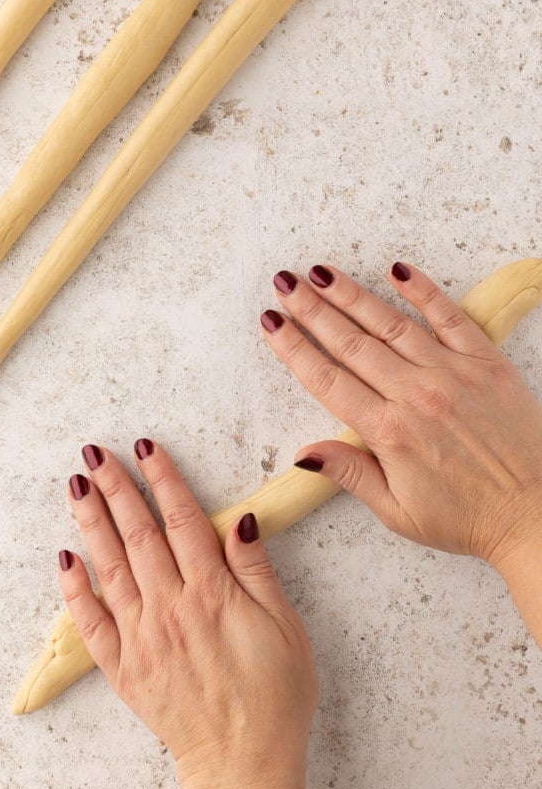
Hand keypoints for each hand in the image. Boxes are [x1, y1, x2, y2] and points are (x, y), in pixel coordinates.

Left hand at [59, 440, 317, 788]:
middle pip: (138, 534)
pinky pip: (91, 622)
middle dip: (116, 488)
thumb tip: (242, 520)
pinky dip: (75, 588)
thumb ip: (257, 570)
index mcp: (212, 593)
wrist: (245, 762)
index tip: (146, 448)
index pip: (182, 520)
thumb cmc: (275, 695)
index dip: (163, 480)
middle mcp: (170, 608)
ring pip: (110, 567)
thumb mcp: (285, 626)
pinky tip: (66, 557)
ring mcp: (141, 637)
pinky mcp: (124, 667)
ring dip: (91, 522)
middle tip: (96, 453)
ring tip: (77, 486)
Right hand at [261, 263, 541, 569]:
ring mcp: (452, 373)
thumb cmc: (467, 519)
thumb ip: (351, 474)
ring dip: (351, 294)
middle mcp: (416, 395)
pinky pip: (449, 316)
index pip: (326, 380)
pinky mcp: (486, 362)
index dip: (293, 348)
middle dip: (312, 310)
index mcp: (389, 433)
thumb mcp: (398, 512)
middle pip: (350, 343)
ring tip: (320, 272)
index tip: (272, 323)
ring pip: (389, 324)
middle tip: (285, 283)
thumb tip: (304, 454)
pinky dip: (423, 290)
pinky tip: (397, 269)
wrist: (535, 514)